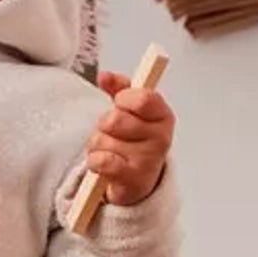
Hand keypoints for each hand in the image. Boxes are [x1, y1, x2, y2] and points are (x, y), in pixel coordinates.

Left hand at [87, 71, 174, 204]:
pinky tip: (103, 165)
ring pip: (104, 140)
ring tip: (110, 151)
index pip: (143, 98)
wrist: (138, 180)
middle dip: (104, 125)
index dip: (123, 99)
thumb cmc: (133, 141)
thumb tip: (105, 75)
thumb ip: (120, 89)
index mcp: (162, 116)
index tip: (120, 104)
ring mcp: (148, 160)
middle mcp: (161, 138)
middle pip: (115, 119)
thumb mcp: (131, 111)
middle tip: (112, 134)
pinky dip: (95, 161)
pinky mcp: (133, 180)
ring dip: (98, 145)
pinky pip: (101, 161)